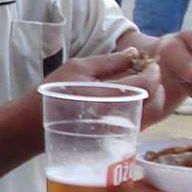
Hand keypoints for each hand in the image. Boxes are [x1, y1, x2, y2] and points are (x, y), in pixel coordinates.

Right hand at [45, 47, 164, 124]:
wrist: (34, 126)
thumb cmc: (54, 94)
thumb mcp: (77, 68)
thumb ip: (109, 61)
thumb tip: (134, 53)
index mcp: (110, 98)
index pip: (146, 85)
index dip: (153, 71)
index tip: (152, 63)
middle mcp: (119, 118)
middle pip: (155, 104)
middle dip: (157, 87)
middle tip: (150, 74)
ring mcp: (118, 131)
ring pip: (150, 116)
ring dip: (152, 99)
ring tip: (142, 85)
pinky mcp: (114, 138)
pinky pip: (139, 123)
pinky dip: (143, 109)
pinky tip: (131, 98)